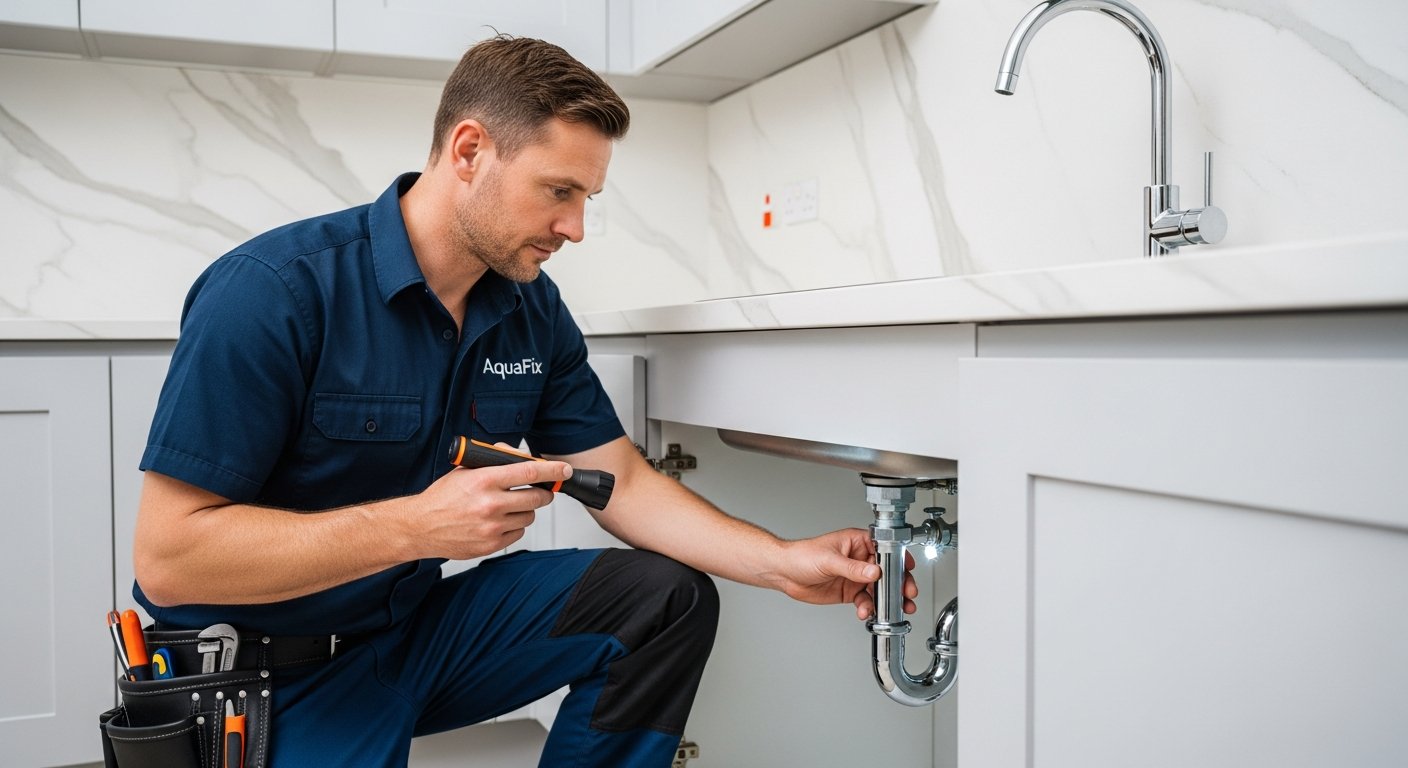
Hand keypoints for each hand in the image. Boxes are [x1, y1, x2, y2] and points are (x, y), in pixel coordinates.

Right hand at [409, 457, 569, 559]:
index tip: (564, 470)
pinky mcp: (491, 545)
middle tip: (539, 490)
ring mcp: (491, 527)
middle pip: (537, 498)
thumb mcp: (466, 470)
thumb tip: (521, 457)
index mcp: (484, 480)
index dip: (552, 470)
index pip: (529, 472)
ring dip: (525, 510)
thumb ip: (494, 461)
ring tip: (508, 507)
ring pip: (530, 516)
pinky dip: (514, 526)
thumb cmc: (442, 497)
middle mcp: (490, 504)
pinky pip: (518, 533)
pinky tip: (499, 521)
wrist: (420, 527)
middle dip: (542, 493)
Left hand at [776, 528, 918, 620]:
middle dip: (898, 584)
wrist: (784, 573)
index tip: (908, 571)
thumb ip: (852, 568)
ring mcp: (855, 576)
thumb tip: (873, 571)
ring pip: (878, 589)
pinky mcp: (849, 592)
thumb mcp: (829, 560)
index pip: (884, 549)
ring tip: (894, 610)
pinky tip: (866, 612)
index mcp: (857, 542)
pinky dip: (868, 608)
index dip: (898, 560)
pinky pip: (865, 600)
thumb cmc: (802, 555)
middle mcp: (859, 559)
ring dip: (887, 600)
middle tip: (907, 594)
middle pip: (886, 571)